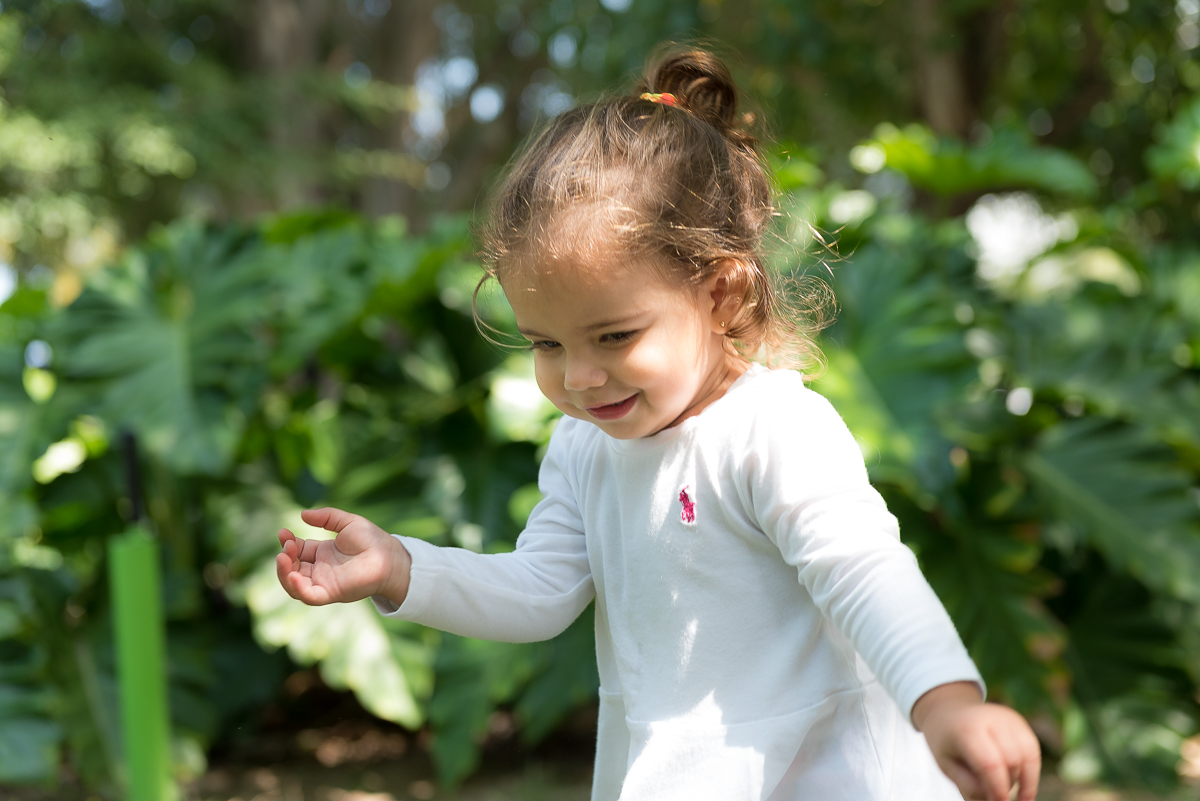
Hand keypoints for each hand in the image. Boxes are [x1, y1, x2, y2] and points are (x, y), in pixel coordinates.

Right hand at [275, 507, 410, 606]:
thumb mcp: (347, 522)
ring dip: (284, 573)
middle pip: (292, 568)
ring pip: (294, 585)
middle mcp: (321, 570)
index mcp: (323, 553)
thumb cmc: (372, 539)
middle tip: (287, 544)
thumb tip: (303, 514)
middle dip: (284, 556)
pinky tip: (293, 575)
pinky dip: (297, 588)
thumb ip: (326, 517)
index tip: (283, 532)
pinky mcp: (331, 593)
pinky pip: (308, 596)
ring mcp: (324, 583)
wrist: (389, 555)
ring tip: (283, 557)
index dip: (287, 543)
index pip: (297, 551)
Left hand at [912, 681, 1040, 800]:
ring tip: (1004, 788)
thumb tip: (996, 799)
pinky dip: (1030, 772)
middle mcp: (991, 718)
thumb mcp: (948, 766)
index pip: (989, 763)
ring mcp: (1008, 718)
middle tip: (995, 795)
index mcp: (967, 729)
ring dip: (1022, 780)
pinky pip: (1033, 752)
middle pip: (1012, 761)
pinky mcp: (1020, 722)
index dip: (998, 789)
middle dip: (1007, 784)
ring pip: (1028, 757)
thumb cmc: (948, 744)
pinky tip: (1022, 787)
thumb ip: (971, 786)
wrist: (949, 713)